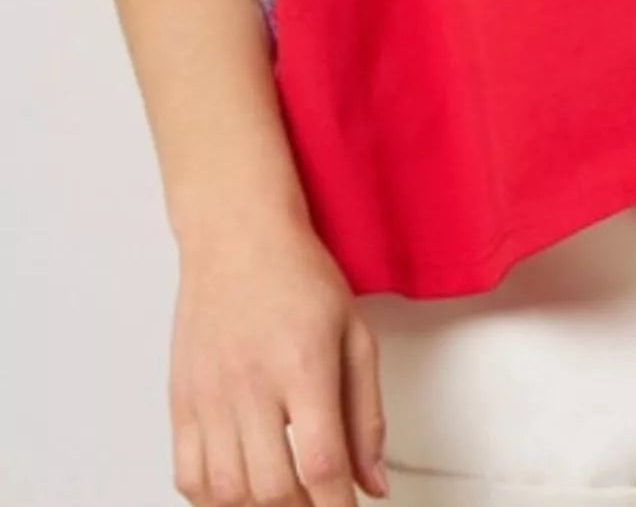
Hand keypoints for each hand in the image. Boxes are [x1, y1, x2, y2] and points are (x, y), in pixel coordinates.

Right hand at [169, 208, 387, 505]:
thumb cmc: (297, 275)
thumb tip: (373, 482)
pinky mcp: (181, 400)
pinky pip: (186, 476)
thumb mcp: (354, 334)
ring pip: (227, 492)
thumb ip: (367, 414)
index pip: (321, 464)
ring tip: (284, 496)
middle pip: (271, 489)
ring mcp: (210, 395)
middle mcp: (251, 384)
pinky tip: (239, 490)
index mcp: (303, 364)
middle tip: (319, 500)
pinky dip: (213, 499)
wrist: (237, 236)